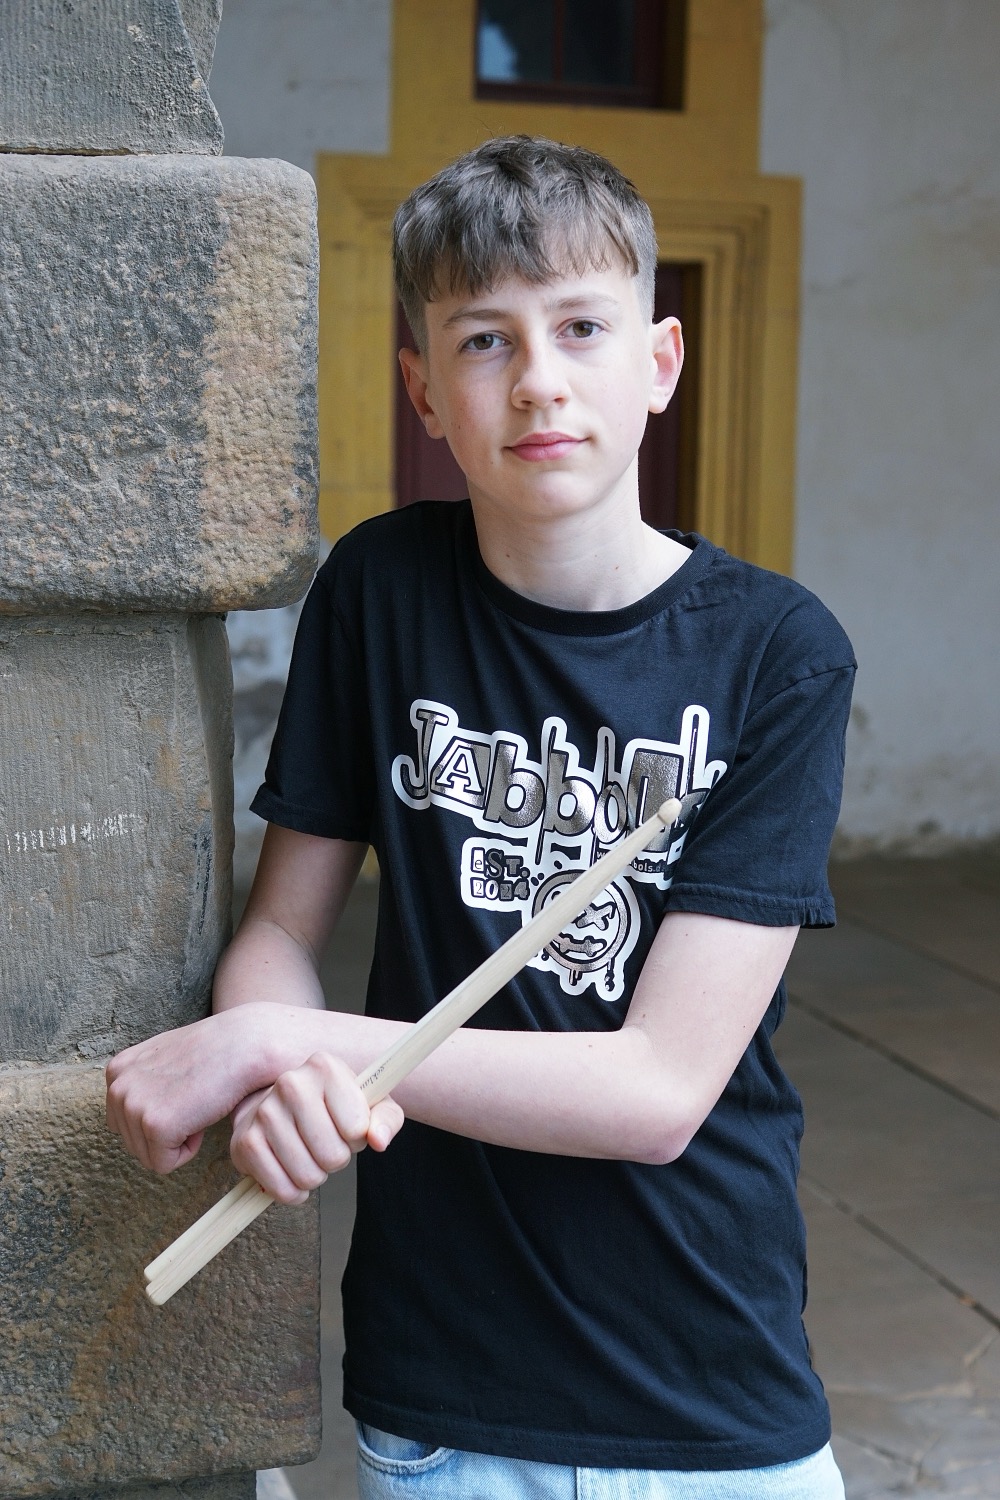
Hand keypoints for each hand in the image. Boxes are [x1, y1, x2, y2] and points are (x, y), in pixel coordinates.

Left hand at [106, 1006, 283, 1173]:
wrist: (245, 1044)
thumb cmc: (216, 1051)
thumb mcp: (165, 1058)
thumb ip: (144, 1081)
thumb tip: (145, 1106)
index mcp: (118, 1070)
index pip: (125, 1122)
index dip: (162, 1117)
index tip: (186, 1094)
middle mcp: (118, 1087)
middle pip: (134, 1142)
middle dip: (167, 1133)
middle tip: (195, 1101)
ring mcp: (134, 1105)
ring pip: (148, 1156)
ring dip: (178, 1140)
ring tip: (199, 1105)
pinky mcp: (155, 1125)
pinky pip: (165, 1163)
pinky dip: (189, 1150)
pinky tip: (203, 1117)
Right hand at [230, 1052, 404, 1203]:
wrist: (287, 1105)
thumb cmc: (335, 1105)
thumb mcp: (372, 1104)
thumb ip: (386, 1119)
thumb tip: (378, 1140)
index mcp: (325, 1067)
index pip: (357, 1128)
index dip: (358, 1137)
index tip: (348, 1126)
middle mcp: (290, 1083)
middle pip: (333, 1156)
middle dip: (336, 1159)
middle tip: (327, 1143)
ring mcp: (263, 1112)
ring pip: (307, 1175)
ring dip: (315, 1175)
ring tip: (309, 1153)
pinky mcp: (244, 1141)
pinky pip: (280, 1188)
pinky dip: (292, 1192)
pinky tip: (292, 1173)